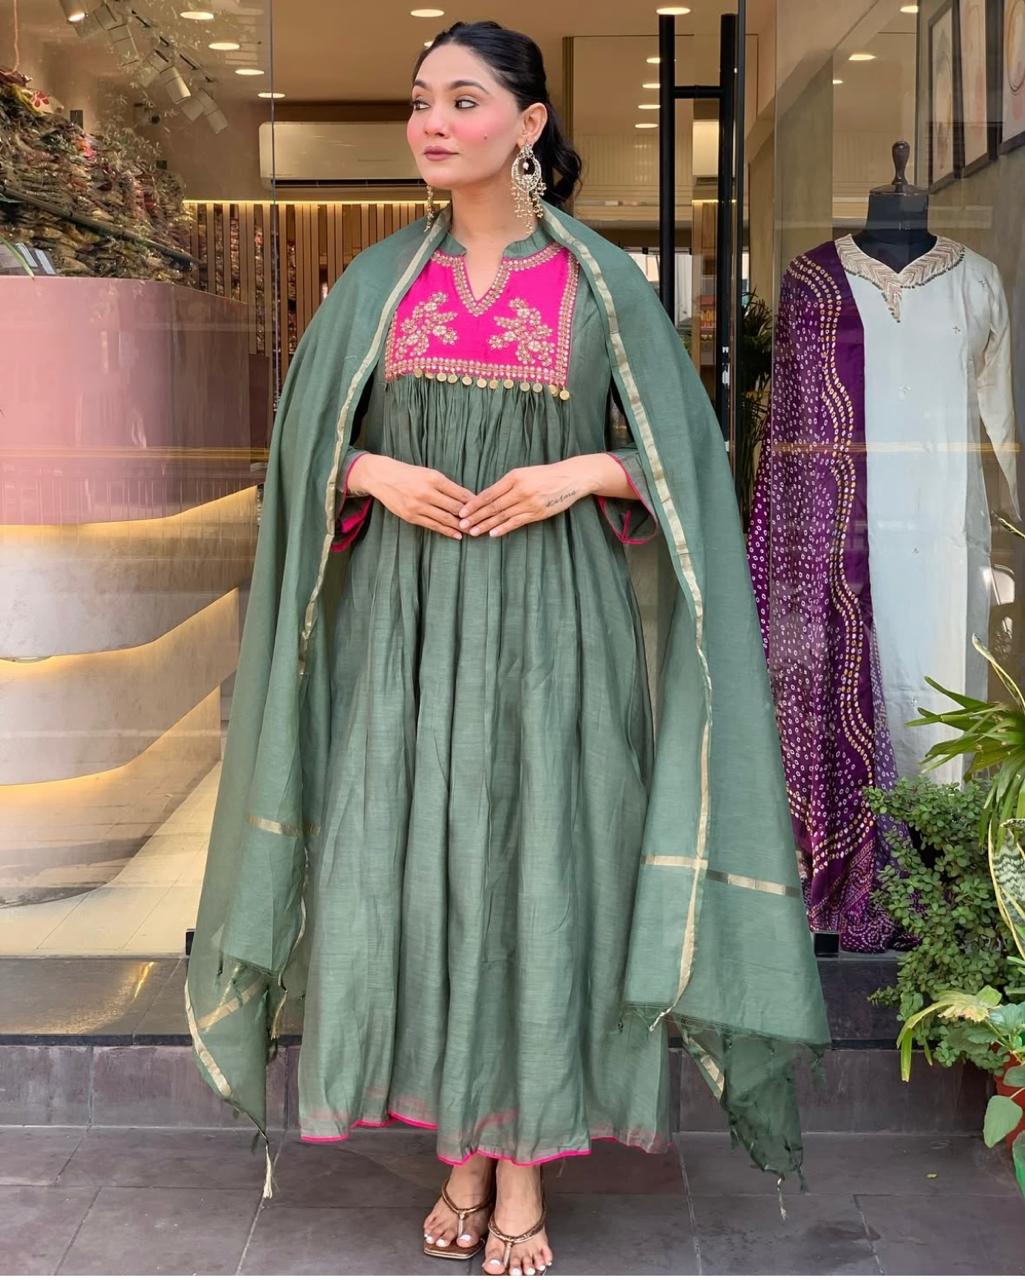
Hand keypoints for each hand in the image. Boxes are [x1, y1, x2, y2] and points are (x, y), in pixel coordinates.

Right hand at [353, 454, 474, 539]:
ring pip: (445, 519)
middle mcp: (426, 492)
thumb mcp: (428, 473)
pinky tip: (456, 535)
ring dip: (460, 526)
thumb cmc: (408, 474)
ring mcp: (418, 506)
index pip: (459, 493)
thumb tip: (466, 498)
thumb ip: (446, 485)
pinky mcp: (411, 516)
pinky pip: (433, 526)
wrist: (382, 477)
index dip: (473, 502)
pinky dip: (447, 531)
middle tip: (482, 523)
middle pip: (455, 507)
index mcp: (434, 478)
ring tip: (472, 531)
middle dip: (470, 517)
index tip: (483, 508)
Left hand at [456, 459, 594, 537]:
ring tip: (473, 531)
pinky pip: (517, 522)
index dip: (474, 504)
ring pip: (503, 516)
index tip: (461, 511)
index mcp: (514, 477)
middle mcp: (520, 489)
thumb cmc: (545, 475)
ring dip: (486, 525)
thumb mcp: (524, 473)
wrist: (570, 478)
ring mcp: (529, 502)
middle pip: (493, 506)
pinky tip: (492, 533)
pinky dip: (503, 528)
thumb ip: (507, 484)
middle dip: (476, 516)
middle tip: (462, 525)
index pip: (489, 493)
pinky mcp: (537, 513)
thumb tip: (487, 497)